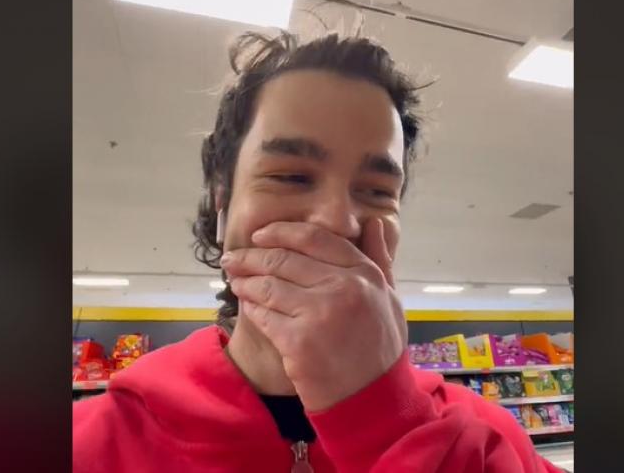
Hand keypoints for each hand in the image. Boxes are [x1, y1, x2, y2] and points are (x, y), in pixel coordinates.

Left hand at [221, 219, 407, 410]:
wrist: (372, 400)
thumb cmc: (379, 349)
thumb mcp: (390, 300)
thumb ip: (380, 260)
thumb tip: (374, 224)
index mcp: (365, 274)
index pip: (315, 239)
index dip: (281, 232)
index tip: (260, 235)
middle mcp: (344, 288)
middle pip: (285, 259)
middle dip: (252, 256)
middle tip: (233, 258)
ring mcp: (320, 313)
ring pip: (269, 285)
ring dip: (245, 281)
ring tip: (235, 280)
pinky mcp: (298, 341)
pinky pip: (264, 315)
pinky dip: (250, 308)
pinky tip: (245, 304)